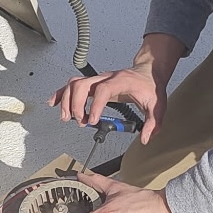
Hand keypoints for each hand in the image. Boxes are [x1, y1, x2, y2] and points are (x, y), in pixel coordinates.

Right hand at [48, 34, 181, 144]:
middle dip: (76, 104)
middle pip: (82, 85)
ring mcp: (97, 79)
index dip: (95, 105)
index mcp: (120, 82)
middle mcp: (105, 78)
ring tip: (66, 117)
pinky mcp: (93, 83)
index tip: (92, 120)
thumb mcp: (157, 106)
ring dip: (66, 100)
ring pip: (74, 83)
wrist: (148, 72)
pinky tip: (54, 102)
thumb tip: (144, 139)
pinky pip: (73, 85)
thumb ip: (152, 124)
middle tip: (79, 121)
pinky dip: (61, 93)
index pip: (102, 90)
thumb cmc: (150, 87)